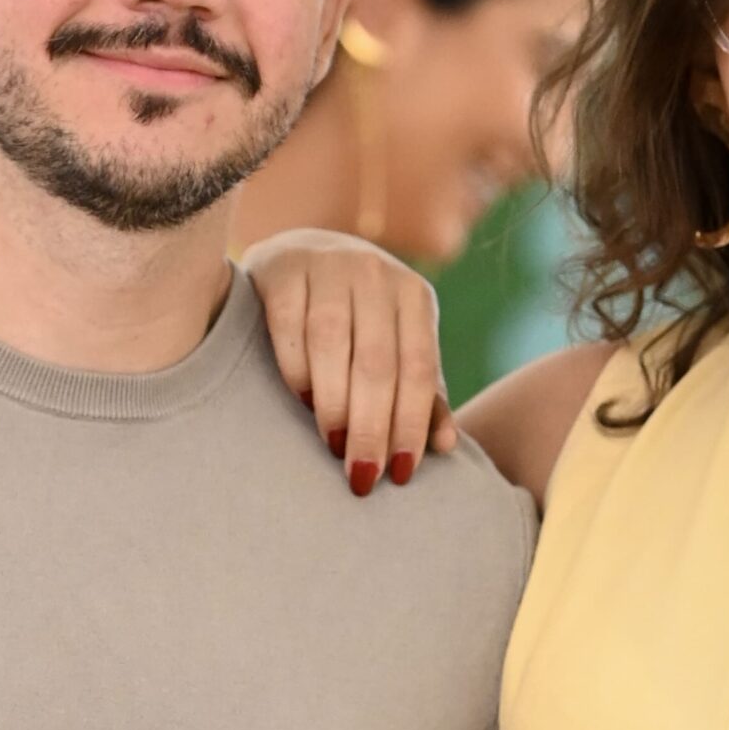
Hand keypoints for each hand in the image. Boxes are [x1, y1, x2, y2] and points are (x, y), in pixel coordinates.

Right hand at [241, 229, 457, 494]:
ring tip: (333, 446)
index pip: (418, 368)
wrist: (301, 253)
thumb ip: (421, 392)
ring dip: (334, 403)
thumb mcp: (398, 343)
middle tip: (362, 476)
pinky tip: (303, 402)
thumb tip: (445, 446)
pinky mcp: (282, 270)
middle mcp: (375, 274)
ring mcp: (327, 266)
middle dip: (371, 427)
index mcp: (413, 295)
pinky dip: (297, 370)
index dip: (411, 424)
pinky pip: (289, 327)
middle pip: (376, 362)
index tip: (399, 474)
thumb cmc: (359, 316)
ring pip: (332, 344)